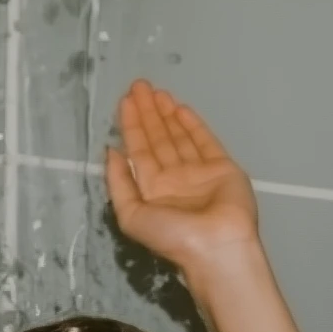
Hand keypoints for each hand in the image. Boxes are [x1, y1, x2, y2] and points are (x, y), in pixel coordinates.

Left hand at [105, 79, 259, 275]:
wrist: (215, 245)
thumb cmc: (171, 234)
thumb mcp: (131, 214)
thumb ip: (118, 183)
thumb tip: (110, 152)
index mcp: (150, 192)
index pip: (138, 152)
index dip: (131, 127)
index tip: (125, 102)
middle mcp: (172, 180)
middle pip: (157, 140)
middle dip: (147, 114)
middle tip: (140, 86)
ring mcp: (197, 173)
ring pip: (178, 137)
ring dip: (167, 115)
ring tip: (157, 92)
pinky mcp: (222, 167)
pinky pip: (204, 141)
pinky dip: (192, 125)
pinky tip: (180, 109)